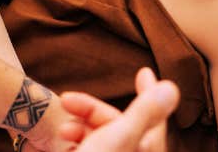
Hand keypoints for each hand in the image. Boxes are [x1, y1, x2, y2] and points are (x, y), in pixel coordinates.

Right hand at [54, 68, 178, 151]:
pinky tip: (47, 145)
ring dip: (78, 130)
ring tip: (61, 133)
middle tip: (66, 101)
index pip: (153, 119)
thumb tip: (171, 88)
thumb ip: (144, 112)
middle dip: (91, 112)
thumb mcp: (119, 138)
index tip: (143, 73)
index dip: (148, 93)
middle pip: (117, 127)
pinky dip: (68, 147)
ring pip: (98, 142)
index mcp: (143, 151)